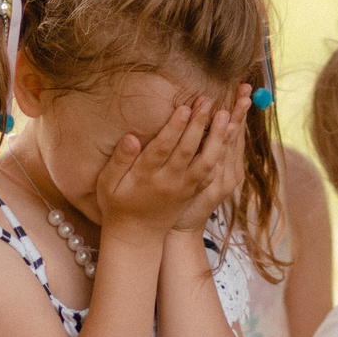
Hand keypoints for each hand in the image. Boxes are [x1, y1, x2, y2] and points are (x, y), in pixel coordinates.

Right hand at [95, 94, 244, 239]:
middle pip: (188, 150)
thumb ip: (119, 160)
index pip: (163, 149)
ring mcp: (185, 188)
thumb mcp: (108, 184)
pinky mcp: (194, 191)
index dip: (175, 128)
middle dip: (199, 125)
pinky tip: (229, 136)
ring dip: (218, 138)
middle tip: (208, 100)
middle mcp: (170, 182)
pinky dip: (223, 154)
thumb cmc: (118, 205)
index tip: (184, 108)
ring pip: (206, 162)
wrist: (137, 236)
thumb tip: (131, 138)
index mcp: (147, 178)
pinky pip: (212, 172)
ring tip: (226, 115)